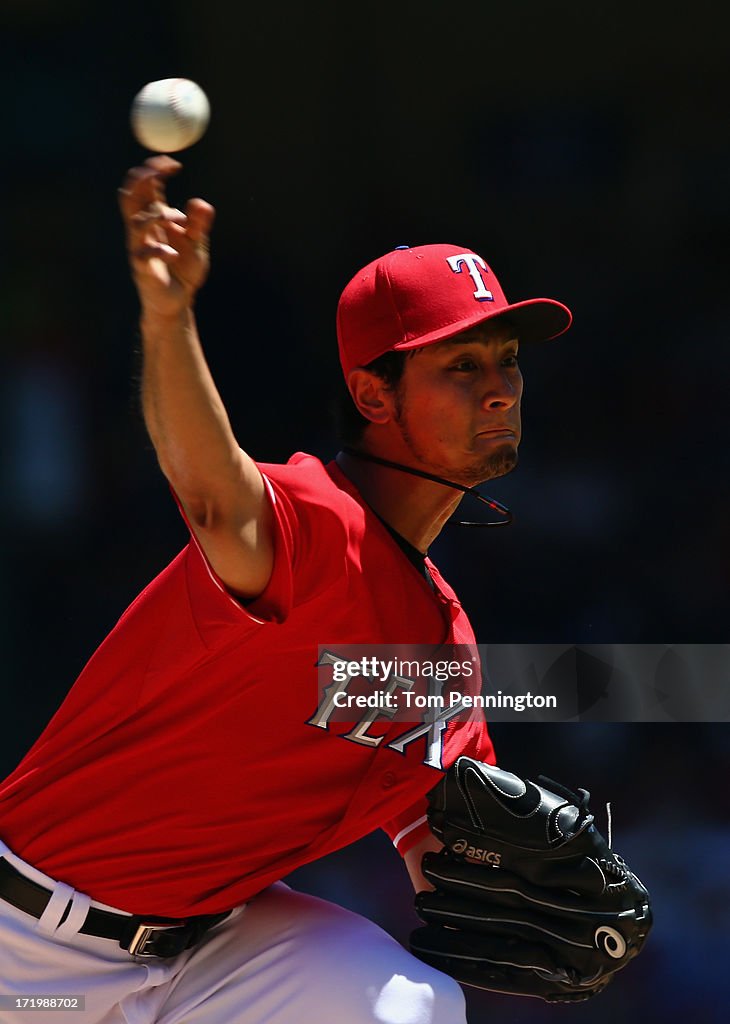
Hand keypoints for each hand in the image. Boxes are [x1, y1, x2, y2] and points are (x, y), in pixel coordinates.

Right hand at [119, 156, 214, 318]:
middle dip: (142, 179)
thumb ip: (199, 225)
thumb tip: (202, 203)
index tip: (172, 164)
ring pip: (135, 223)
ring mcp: (140, 248)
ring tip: (179, 222)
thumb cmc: (183, 271)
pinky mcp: (142, 269)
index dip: (154, 170)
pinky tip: (174, 254)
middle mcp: (143, 230)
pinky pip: (143, 254)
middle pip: (131, 197)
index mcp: (154, 219)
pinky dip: (159, 250)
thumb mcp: (197, 244)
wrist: (177, 302)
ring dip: (155, 216)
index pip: (146, 187)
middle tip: (160, 171)